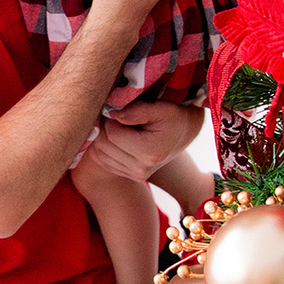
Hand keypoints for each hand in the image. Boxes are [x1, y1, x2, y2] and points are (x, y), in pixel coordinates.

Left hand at [90, 100, 204, 180]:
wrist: (184, 133)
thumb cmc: (173, 117)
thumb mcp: (161, 108)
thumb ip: (136, 110)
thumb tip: (112, 113)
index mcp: (149, 153)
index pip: (112, 134)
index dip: (109, 117)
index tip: (117, 107)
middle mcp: (141, 169)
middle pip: (103, 145)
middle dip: (103, 126)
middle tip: (112, 113)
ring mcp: (136, 175)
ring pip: (99, 154)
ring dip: (101, 136)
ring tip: (116, 124)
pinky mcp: (131, 176)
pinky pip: (103, 161)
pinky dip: (102, 148)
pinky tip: (114, 136)